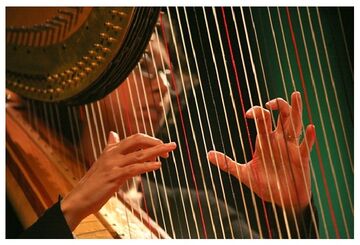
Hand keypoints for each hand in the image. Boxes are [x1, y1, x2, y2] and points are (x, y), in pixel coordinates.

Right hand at [61, 132, 176, 230]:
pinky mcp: (113, 177)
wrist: (78, 199)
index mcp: (111, 150)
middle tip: (170, 146)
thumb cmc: (93, 183)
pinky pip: (134, 169)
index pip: (134, 138)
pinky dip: (147, 166)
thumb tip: (113, 133)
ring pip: (139, 154)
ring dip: (156, 152)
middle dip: (156, 142)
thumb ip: (110, 147)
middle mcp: (112, 154)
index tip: (162, 146)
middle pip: (138, 141)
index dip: (150, 140)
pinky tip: (157, 166)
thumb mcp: (102, 162)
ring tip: (169, 153)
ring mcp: (112, 165)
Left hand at [208, 92, 315, 212]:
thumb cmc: (264, 184)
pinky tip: (309, 128)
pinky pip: (306, 146)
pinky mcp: (301, 159)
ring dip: (296, 110)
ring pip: (295, 124)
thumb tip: (208, 154)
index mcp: (265, 139)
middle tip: (270, 102)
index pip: (263, 118)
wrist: (280, 200)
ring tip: (295, 94)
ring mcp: (291, 147)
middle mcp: (279, 139)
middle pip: (282, 115)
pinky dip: (309, 137)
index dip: (256, 111)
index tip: (247, 114)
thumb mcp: (243, 173)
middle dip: (278, 105)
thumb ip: (227, 163)